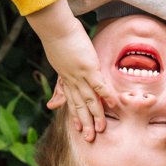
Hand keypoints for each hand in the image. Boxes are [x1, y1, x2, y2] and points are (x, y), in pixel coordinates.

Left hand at [30, 1, 118, 140]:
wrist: (54, 27)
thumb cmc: (57, 40)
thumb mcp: (58, 61)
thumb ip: (60, 80)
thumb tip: (52, 100)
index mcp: (66, 78)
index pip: (71, 101)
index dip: (75, 115)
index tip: (78, 128)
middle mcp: (72, 81)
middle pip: (79, 105)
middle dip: (84, 122)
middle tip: (89, 138)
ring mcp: (80, 75)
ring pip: (90, 100)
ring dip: (96, 115)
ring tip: (101, 128)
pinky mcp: (88, 67)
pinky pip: (99, 84)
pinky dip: (106, 95)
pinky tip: (113, 104)